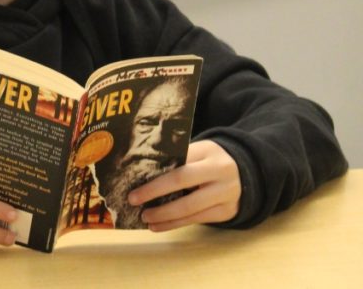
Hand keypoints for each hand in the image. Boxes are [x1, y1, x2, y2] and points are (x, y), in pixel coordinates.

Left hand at [126, 140, 240, 231]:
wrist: (244, 174)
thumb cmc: (209, 161)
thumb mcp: (198, 152)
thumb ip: (177, 159)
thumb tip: (143, 173)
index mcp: (208, 151)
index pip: (177, 159)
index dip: (155, 171)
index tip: (134, 181)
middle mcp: (219, 171)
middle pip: (181, 181)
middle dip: (154, 192)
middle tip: (133, 199)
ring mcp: (225, 193)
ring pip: (189, 207)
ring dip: (163, 214)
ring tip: (145, 217)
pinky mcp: (226, 212)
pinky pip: (197, 220)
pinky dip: (175, 224)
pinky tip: (159, 226)